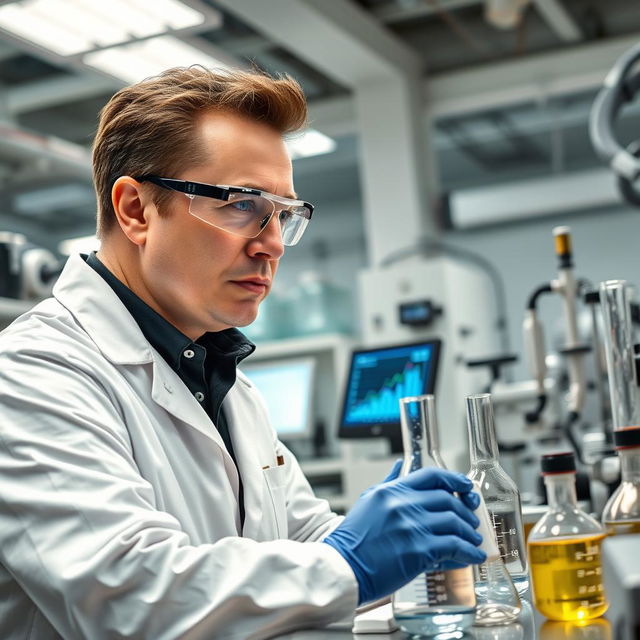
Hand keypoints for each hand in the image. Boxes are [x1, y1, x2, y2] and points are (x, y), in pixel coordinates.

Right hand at [323, 466, 485, 604]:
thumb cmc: (353, 539)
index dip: (454, 479)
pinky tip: (472, 556)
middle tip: (471, 522)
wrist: (343, 567)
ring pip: (455, 522)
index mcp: (392, 491)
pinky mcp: (419, 551)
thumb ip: (389, 482)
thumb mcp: (368, 501)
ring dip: (469, 533)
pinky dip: (468, 551)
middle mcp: (403, 505)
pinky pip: (454, 546)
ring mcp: (412, 527)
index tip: (466, 487)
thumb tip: (401, 465)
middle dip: (465, 512)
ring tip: (472, 541)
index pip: (431, 476)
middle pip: (448, 499)